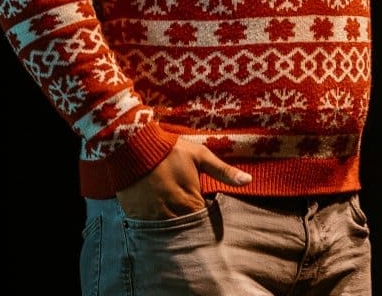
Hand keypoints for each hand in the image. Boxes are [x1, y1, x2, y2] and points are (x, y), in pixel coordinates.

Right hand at [115, 138, 251, 219]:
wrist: (132, 146)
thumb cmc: (169, 149)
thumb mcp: (199, 155)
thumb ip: (223, 171)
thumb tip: (248, 181)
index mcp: (190, 200)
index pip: (205, 222)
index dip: (209, 220)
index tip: (209, 213)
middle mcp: (172, 214)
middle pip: (188, 231)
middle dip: (194, 229)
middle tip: (196, 223)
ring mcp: (154, 218)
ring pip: (170, 234)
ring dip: (176, 231)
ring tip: (180, 222)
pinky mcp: (138, 217)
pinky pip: (151, 232)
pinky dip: (158, 229)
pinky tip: (162, 222)